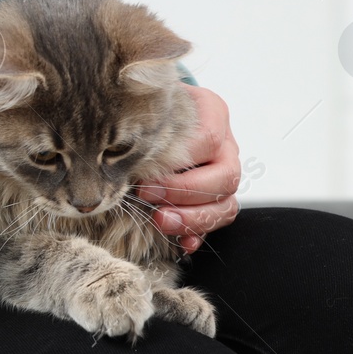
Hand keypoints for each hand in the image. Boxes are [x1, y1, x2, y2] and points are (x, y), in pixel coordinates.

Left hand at [135, 84, 240, 251]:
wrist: (150, 115)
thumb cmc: (147, 111)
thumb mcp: (146, 110)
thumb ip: (144, 128)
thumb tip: (126, 160)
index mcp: (212, 113)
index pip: (208, 140)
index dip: (178, 165)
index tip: (145, 179)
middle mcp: (225, 145)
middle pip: (226, 177)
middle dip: (185, 195)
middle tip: (149, 198)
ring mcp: (223, 173)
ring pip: (226, 203)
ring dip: (193, 219)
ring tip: (161, 222)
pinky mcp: (215, 198)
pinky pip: (216, 221)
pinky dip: (198, 234)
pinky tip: (181, 243)